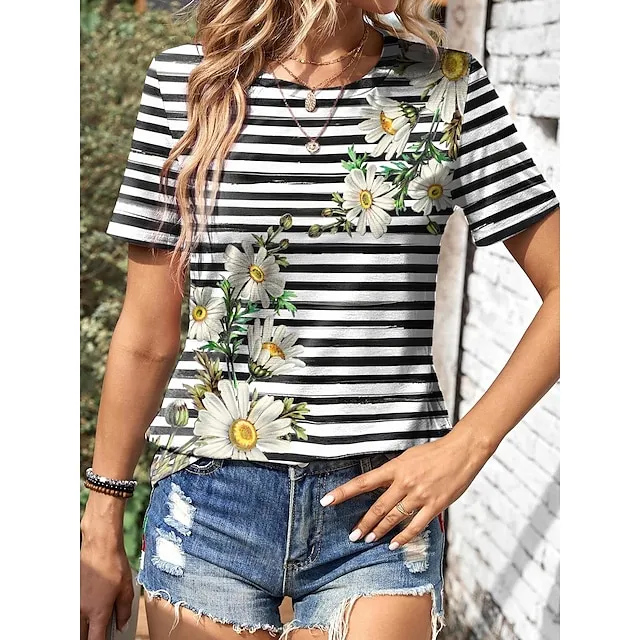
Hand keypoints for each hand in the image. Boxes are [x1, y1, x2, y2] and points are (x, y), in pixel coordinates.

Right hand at [80, 526, 133, 639]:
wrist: (100, 546)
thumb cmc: (113, 565)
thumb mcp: (126, 590)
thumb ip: (124, 611)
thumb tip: (122, 625)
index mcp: (98, 612)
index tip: (107, 639)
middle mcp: (82, 610)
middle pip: (83, 634)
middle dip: (91, 635)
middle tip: (102, 629)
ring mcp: (75, 602)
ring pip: (77, 623)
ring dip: (86, 624)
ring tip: (97, 616)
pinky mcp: (72, 593)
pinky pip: (74, 610)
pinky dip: (82, 611)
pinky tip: (92, 602)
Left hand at [319, 427, 495, 548]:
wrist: (462, 451)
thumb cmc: (435, 452)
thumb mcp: (408, 457)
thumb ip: (393, 472)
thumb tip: (378, 484)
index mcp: (395, 468)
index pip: (363, 482)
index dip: (343, 493)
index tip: (327, 501)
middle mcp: (404, 483)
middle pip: (378, 507)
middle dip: (363, 523)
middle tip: (353, 535)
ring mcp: (419, 495)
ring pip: (394, 518)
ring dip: (379, 531)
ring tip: (369, 540)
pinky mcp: (435, 505)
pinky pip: (415, 526)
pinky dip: (403, 537)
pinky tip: (394, 544)